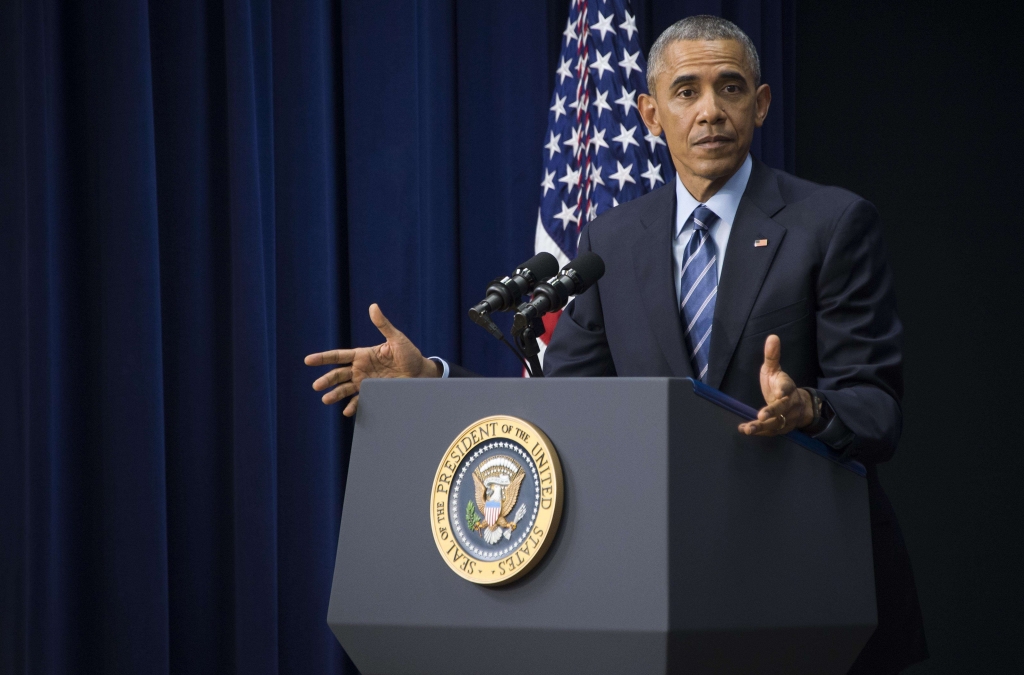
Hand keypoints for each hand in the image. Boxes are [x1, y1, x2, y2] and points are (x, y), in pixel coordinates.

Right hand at [304, 303, 439, 415]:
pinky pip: (361, 401)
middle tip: (316, 386)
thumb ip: (383, 325)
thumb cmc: (409, 353)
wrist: (421, 372)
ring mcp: (366, 382)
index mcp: (363, 355)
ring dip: (335, 394)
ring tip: (325, 400)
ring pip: (345, 389)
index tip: (309, 360)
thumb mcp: (396, 339)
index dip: (323, 358)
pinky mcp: (374, 393)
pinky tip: (346, 411)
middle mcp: (361, 369)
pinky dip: (353, 406)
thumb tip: (373, 306)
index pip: (338, 356)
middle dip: (327, 380)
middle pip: (338, 374)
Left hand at [738, 334, 813, 435]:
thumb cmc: (780, 385)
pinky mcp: (780, 428)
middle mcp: (788, 405)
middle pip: (782, 409)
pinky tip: (744, 430)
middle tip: (761, 416)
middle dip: (772, 412)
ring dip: (761, 427)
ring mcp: (785, 418)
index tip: (778, 392)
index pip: (787, 389)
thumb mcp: (775, 370)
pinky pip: (770, 431)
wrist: (798, 406)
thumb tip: (772, 336)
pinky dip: (758, 432)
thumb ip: (772, 356)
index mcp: (788, 389)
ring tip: (748, 429)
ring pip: (775, 424)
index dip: (783, 390)